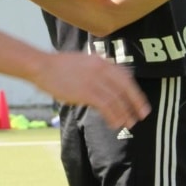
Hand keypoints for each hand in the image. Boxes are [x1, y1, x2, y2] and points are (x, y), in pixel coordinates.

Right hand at [33, 52, 149, 129]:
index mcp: (101, 61)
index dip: (135, 91)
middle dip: (136, 103)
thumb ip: (98, 70)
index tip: (141, 102)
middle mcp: (101, 69)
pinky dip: (113, 116)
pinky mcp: (86, 92)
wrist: (43, 66)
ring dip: (125, 113)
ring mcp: (94, 80)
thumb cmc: (60, 66)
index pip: (125, 76)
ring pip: (117, 99)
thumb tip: (108, 85)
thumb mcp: (83, 62)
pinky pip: (106, 106)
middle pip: (125, 88)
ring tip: (128, 123)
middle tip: (142, 115)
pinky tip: (115, 124)